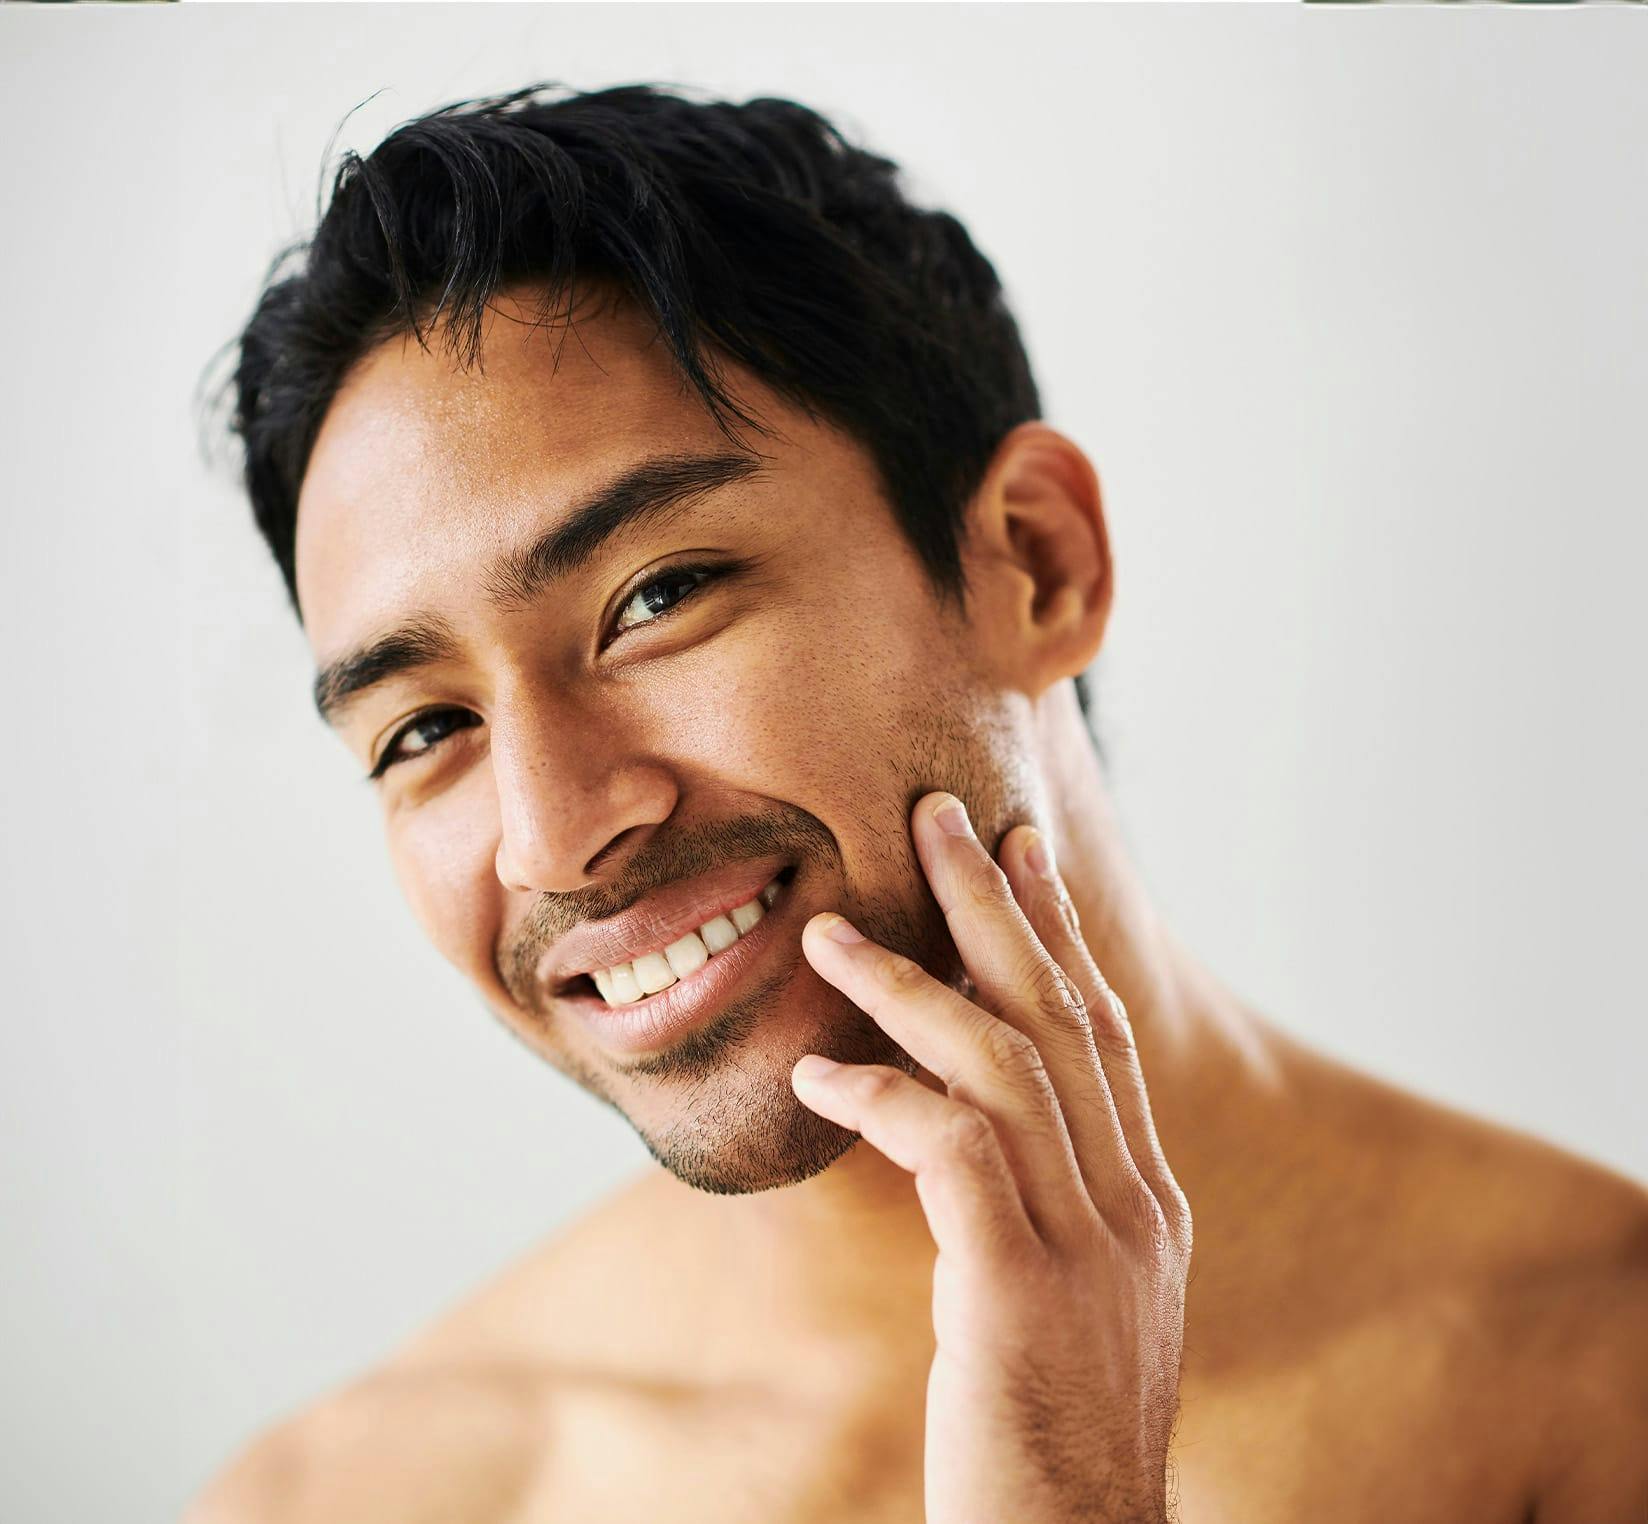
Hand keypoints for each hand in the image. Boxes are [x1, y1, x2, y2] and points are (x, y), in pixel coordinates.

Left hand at [790, 791, 1191, 1523]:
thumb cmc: (1051, 1434)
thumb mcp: (1067, 1304)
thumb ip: (1044, 1210)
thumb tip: (978, 1135)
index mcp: (1147, 1203)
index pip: (1104, 1035)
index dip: (1059, 934)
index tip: (1021, 848)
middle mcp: (1133, 1206)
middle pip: (1062, 1016)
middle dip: (999, 906)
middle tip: (943, 816)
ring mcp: (1088, 1246)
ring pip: (1004, 1064)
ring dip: (913, 983)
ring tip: (829, 931)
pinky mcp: (1019, 1291)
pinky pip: (951, 1151)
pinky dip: (886, 1093)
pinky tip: (820, 1069)